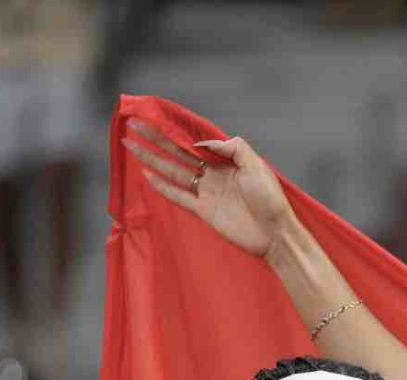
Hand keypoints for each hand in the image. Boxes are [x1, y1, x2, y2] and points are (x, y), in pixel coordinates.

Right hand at [125, 120, 294, 258]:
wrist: (275, 234)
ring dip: (152, 159)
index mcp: (226, 161)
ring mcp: (206, 192)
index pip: (194, 141)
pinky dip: (163, 187)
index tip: (155, 118)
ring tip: (131, 145)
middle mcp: (213, 174)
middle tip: (133, 125)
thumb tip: (201, 144)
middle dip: (155, 139)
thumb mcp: (256, 165)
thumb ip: (232, 148)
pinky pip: (179, 196)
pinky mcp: (203, 211)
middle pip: (177, 153)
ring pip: (173, 171)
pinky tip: (146, 176)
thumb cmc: (270, 199)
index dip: (175, 131)